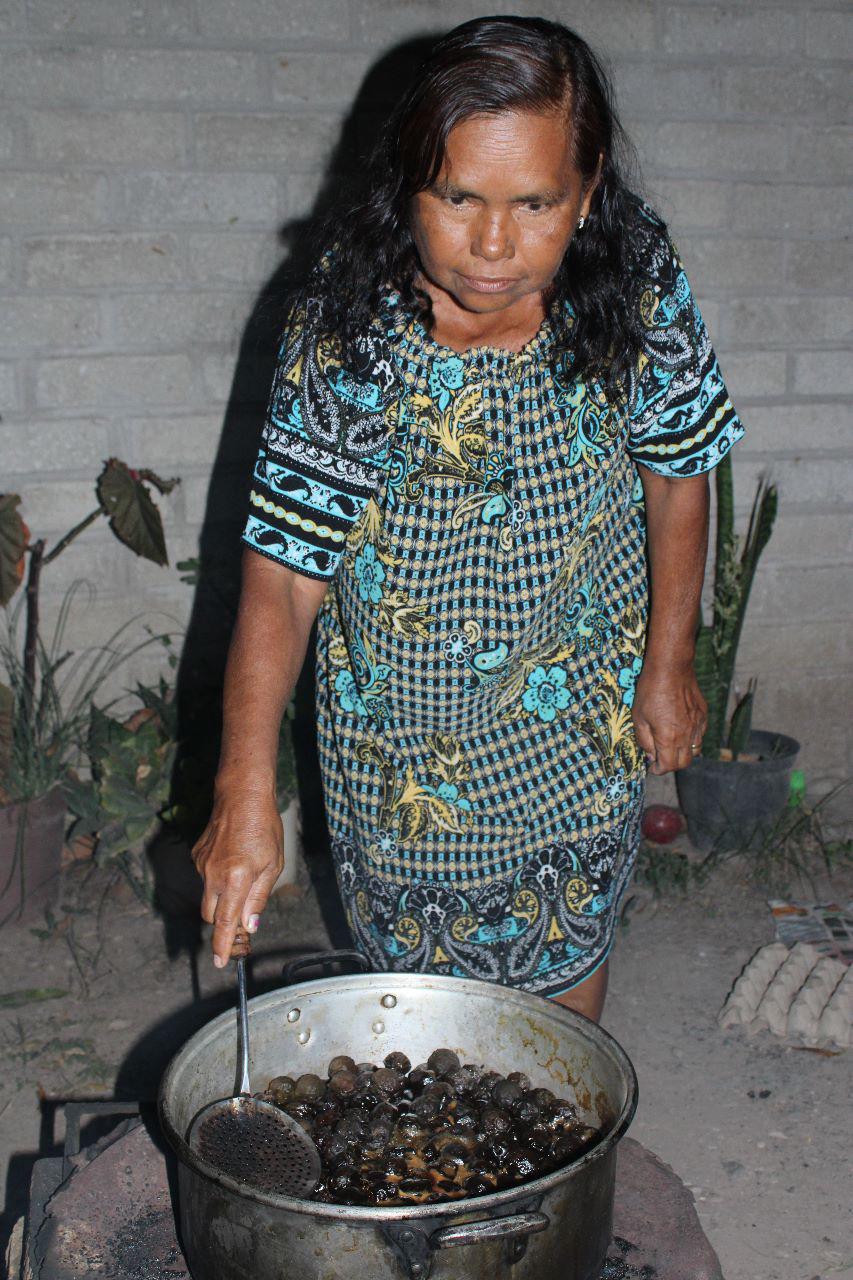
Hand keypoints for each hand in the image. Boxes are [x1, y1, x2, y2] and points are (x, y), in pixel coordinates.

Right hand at [191, 786, 283, 967]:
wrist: (241, 796)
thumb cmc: (263, 828)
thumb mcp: (272, 865)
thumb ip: (258, 897)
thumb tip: (250, 925)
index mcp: (236, 879)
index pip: (225, 922)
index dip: (222, 945)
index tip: (220, 963)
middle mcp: (214, 875)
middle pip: (212, 915)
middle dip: (224, 922)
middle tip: (241, 919)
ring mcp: (201, 865)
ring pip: (209, 895)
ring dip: (223, 896)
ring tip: (244, 871)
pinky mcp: (196, 856)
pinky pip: (206, 876)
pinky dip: (218, 877)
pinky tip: (233, 857)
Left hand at [631, 662, 706, 774]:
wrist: (671, 668)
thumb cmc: (650, 691)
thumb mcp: (639, 718)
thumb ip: (645, 741)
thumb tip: (651, 756)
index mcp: (669, 738)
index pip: (668, 766)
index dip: (658, 770)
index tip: (652, 767)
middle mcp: (687, 735)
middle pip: (684, 762)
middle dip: (671, 765)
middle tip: (660, 759)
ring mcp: (698, 725)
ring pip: (695, 750)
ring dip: (683, 753)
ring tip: (670, 745)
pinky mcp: (703, 715)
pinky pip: (700, 735)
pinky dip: (691, 739)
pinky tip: (681, 730)